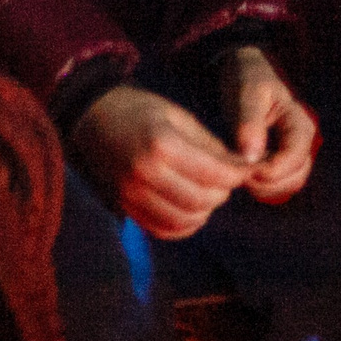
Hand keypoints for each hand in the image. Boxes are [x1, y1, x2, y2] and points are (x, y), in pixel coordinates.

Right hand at [70, 84, 248, 239]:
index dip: (238, 174)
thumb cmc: (140, 110)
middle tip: (227, 180)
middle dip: (223, 192)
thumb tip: (243, 167)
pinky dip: (184, 225)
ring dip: (205, 211)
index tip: (247, 168)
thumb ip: (211, 145)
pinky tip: (191, 209)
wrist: (93, 117)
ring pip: (185, 220)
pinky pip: (163, 230)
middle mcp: (145, 173)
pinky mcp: (125, 206)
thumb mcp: (179, 117)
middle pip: (202, 201)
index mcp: (161, 145)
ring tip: (209, 193)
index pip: (214, 174)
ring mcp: (132, 194)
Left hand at [221, 46, 317, 204]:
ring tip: (237, 172)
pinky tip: (239, 173)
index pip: (296, 158)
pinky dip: (259, 186)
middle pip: (295, 178)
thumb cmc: (246, 79)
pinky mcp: (278, 163)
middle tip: (237, 173)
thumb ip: (249, 122)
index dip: (273, 170)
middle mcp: (302, 144)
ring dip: (263, 188)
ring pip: (287, 186)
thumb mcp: (246, 93)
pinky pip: (275, 186)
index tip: (246, 169)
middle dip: (267, 182)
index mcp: (300, 124)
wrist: (241, 74)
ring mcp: (292, 155)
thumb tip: (251, 156)